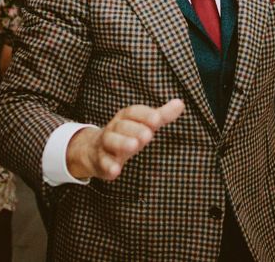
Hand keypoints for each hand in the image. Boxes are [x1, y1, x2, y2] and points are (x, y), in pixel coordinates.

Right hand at [66, 99, 184, 180]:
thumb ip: (162, 115)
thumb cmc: (126, 134)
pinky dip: (109, 166)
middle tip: (148, 135)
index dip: (145, 114)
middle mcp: (114, 128)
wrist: (94, 149)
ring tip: (134, 146)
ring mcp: (105, 144)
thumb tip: (180, 103)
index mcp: (125, 117)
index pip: (133, 112)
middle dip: (135, 129)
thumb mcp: (143, 123)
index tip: (157, 119)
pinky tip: (116, 171)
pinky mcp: (101, 161)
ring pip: (110, 141)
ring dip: (122, 143)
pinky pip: (103, 162)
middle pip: (122, 126)